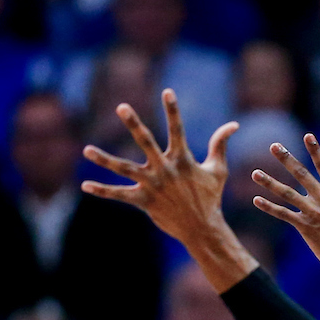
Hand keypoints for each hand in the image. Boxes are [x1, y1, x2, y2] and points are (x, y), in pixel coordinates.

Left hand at [81, 89, 237, 244]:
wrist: (202, 228)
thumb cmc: (210, 197)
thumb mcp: (217, 170)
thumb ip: (220, 145)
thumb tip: (233, 125)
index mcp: (183, 160)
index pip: (177, 130)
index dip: (173, 110)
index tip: (167, 91)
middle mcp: (165, 170)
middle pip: (146, 142)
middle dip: (134, 124)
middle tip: (122, 106)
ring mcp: (153, 185)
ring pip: (125, 169)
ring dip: (105, 160)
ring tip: (87, 150)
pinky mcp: (144, 201)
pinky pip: (120, 195)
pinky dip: (103, 191)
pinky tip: (85, 185)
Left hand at [250, 135, 319, 272]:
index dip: (316, 150)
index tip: (307, 135)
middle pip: (301, 174)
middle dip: (286, 158)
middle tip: (273, 145)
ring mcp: (313, 212)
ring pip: (287, 193)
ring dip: (270, 182)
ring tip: (254, 173)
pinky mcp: (304, 227)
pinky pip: (283, 214)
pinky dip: (269, 208)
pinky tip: (256, 200)